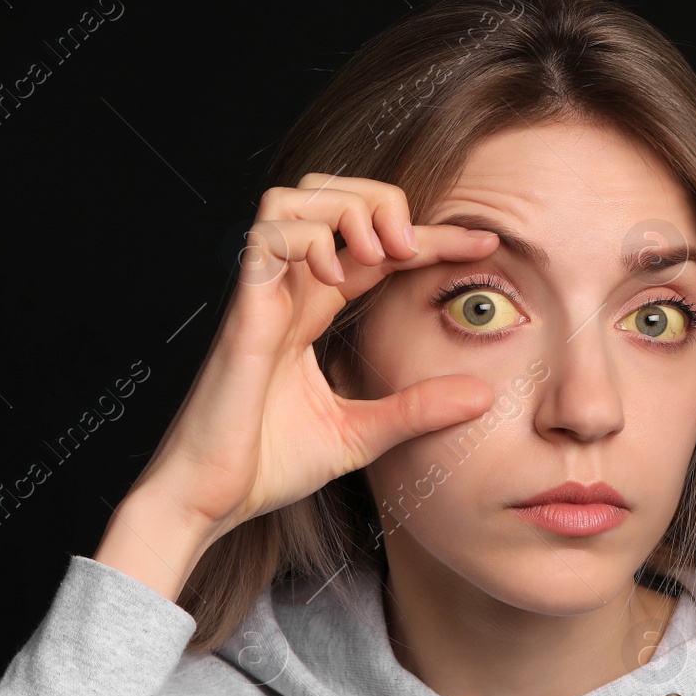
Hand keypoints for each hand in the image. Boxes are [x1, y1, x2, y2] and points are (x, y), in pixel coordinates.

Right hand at [123, 174, 501, 547]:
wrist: (210, 500)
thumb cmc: (267, 465)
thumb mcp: (361, 434)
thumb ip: (417, 409)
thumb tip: (482, 395)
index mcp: (311, 311)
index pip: (375, 249)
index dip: (429, 236)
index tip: (484, 247)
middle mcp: (287, 293)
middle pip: (329, 196)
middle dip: (381, 199)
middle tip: (412, 246)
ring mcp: (262, 296)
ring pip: (294, 198)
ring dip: (344, 209)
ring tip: (378, 252)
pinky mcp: (242, 311)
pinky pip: (267, 237)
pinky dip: (307, 238)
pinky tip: (332, 274)